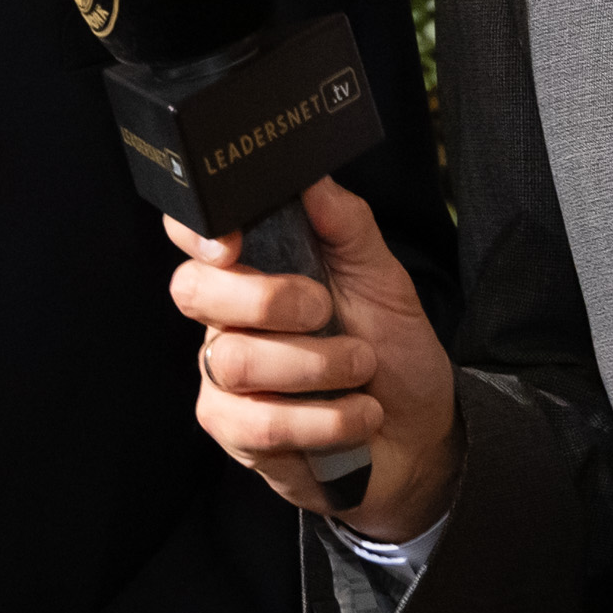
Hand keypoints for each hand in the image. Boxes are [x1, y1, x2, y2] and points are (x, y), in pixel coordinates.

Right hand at [165, 177, 460, 541]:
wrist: (418, 431)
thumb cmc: (391, 347)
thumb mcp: (382, 277)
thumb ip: (345, 224)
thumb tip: (312, 177)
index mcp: (252, 270)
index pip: (196, 236)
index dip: (197, 231)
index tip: (233, 242)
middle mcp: (225, 320)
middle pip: (193, 291)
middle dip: (267, 298)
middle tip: (324, 309)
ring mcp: (223, 379)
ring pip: (232, 360)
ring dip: (316, 365)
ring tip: (362, 367)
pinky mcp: (237, 436)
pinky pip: (257, 425)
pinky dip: (322, 419)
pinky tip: (358, 415)